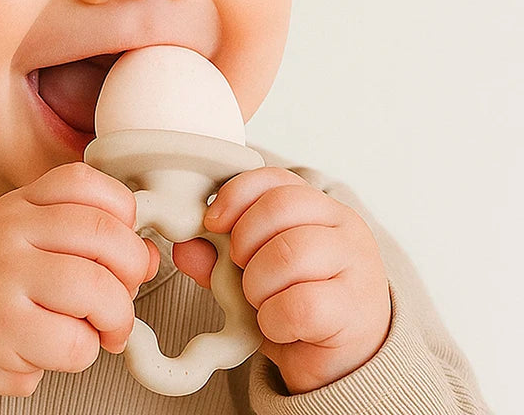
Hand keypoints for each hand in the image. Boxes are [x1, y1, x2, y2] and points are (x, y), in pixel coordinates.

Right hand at [0, 162, 159, 399]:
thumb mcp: (33, 239)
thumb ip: (88, 237)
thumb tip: (150, 255)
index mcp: (21, 203)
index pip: (84, 182)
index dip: (123, 209)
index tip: (126, 238)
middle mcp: (10, 232)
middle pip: (103, 233)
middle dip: (133, 268)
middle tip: (127, 290)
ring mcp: (4, 279)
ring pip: (96, 288)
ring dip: (117, 317)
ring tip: (106, 329)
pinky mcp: (2, 332)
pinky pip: (74, 342)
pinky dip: (85, 352)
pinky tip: (64, 347)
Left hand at [172, 167, 390, 393]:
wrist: (343, 364)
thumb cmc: (297, 307)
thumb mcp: (254, 274)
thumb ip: (219, 258)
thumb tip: (184, 248)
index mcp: (320, 209)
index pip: (276, 178)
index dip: (236, 194)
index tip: (212, 222)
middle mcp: (344, 227)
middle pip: (281, 206)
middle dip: (244, 240)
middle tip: (240, 270)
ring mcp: (356, 266)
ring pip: (290, 252)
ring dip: (257, 283)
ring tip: (260, 302)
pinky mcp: (355, 310)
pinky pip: (301, 304)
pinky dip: (274, 319)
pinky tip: (276, 326)